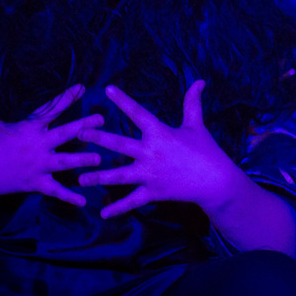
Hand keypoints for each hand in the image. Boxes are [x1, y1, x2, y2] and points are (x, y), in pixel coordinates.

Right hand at [0, 84, 102, 206]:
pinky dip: (69, 197)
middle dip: (85, 126)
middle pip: (66, 133)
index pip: (51, 110)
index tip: (82, 87)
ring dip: (84, 160)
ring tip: (100, 158)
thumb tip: (27, 121)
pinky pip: (56, 191)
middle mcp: (37, 145)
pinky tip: (84, 201)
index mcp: (29, 128)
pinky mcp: (36, 183)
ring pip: (66, 161)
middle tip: (102, 119)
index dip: (66, 98)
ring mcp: (38, 165)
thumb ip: (18, 123)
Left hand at [77, 80, 244, 218]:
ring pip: (119, 176)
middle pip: (120, 144)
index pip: (138, 113)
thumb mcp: (197, 124)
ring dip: (99, 177)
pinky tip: (103, 214)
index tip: (107, 89)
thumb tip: (200, 81)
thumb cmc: (206, 150)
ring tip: (80, 178)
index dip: (123, 100)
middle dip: (99, 139)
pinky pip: (132, 201)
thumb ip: (193, 102)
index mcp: (160, 133)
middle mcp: (151, 152)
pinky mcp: (153, 192)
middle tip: (80, 133)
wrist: (216, 180)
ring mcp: (150, 174)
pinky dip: (118, 209)